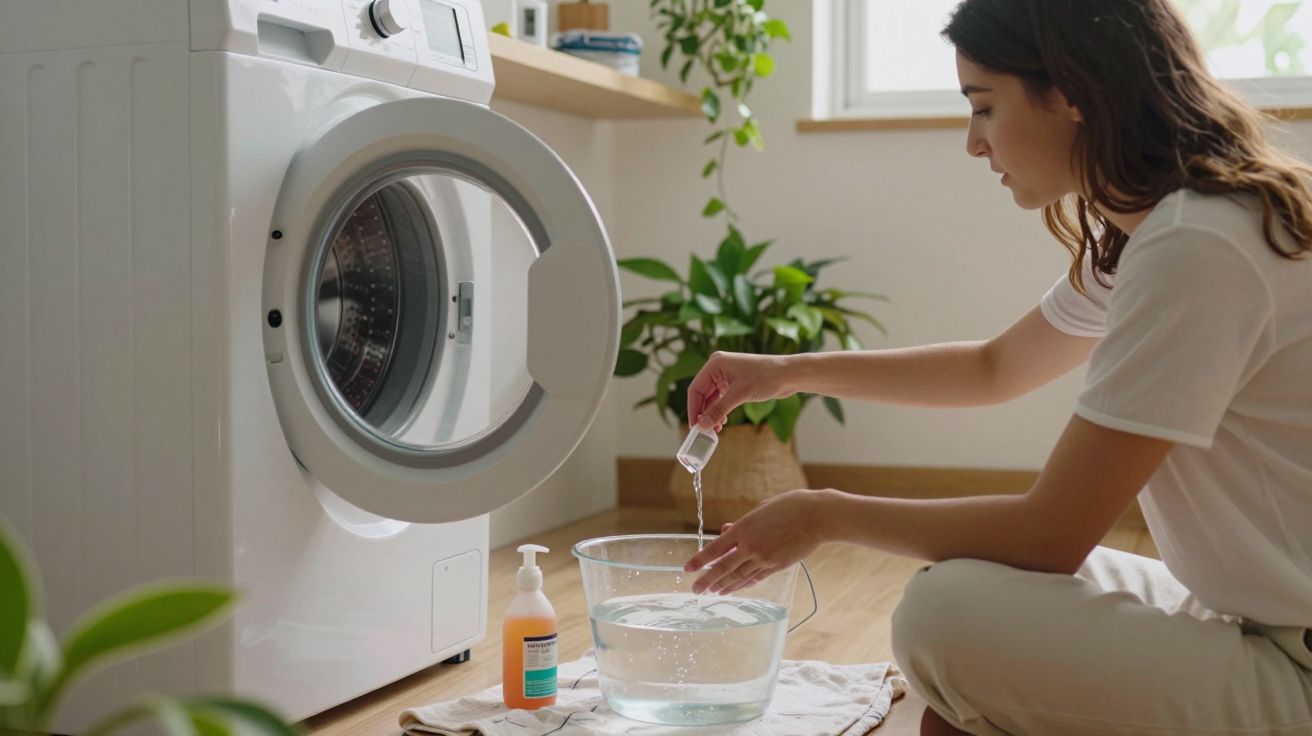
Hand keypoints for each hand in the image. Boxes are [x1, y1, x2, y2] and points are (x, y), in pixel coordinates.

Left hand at [683, 489, 832, 595]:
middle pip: (723, 569)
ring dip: (724, 586)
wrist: (817, 517)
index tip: (687, 569)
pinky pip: (756, 578)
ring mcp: (764, 558)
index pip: (715, 549)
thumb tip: (727, 531)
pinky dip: (744, 584)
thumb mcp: (760, 509)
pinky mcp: (777, 566)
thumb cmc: (790, 506)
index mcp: (743, 528)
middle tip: (695, 590)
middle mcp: (750, 546)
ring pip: (739, 577)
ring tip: (714, 592)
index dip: (700, 561)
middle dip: (707, 581)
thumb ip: (742, 524)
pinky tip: (736, 588)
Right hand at [686, 352, 792, 430]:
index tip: (694, 426)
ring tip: (715, 429)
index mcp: (715, 364)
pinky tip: (723, 421)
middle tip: (704, 431)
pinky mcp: (735, 383)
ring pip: (712, 398)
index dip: (693, 408)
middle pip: (702, 394)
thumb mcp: (740, 395)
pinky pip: (721, 398)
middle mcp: (718, 368)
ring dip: (712, 413)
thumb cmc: (766, 377)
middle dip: (703, 413)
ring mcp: (726, 375)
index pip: (696, 388)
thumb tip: (703, 425)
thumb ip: (719, 410)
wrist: (789, 374)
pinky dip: (720, 410)